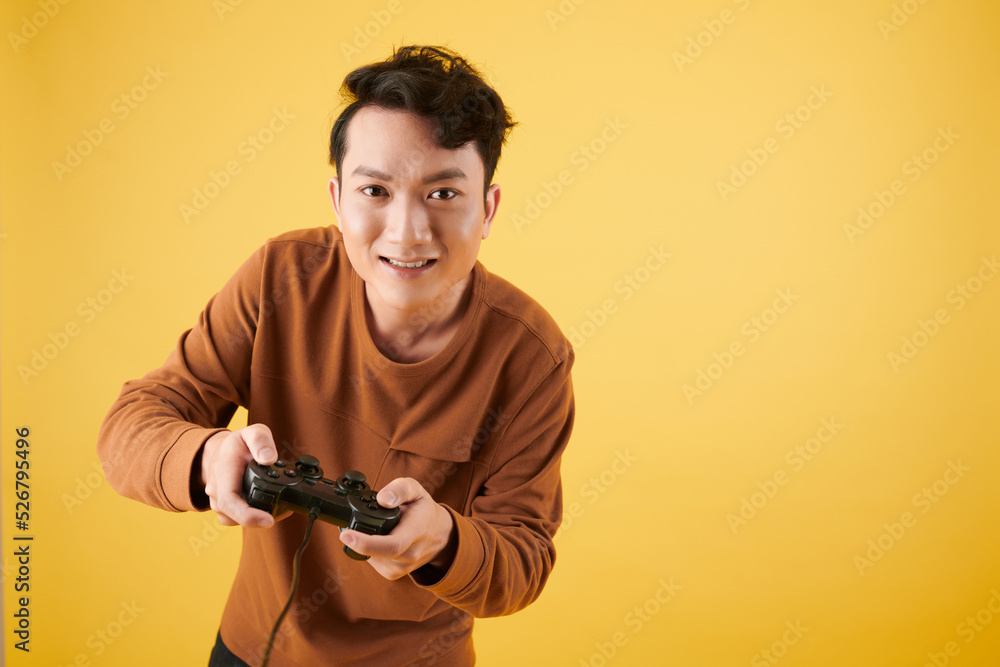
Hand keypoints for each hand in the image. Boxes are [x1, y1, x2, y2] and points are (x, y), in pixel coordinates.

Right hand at [200, 424, 278, 526]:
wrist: (221, 452)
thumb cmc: (238, 444)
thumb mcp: (251, 432)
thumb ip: (261, 440)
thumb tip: (269, 458)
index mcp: (223, 471)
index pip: (229, 500)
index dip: (247, 515)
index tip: (268, 520)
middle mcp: (216, 490)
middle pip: (234, 515)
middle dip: (259, 519)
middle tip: (285, 511)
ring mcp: (218, 501)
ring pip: (236, 519)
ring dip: (258, 518)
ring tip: (280, 507)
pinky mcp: (225, 508)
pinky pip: (237, 518)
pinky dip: (254, 517)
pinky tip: (270, 509)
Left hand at [339, 478, 457, 580]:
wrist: (439, 535)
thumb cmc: (424, 511)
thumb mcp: (417, 490)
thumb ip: (400, 489)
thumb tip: (382, 498)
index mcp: (416, 532)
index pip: (391, 545)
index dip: (365, 543)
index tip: (345, 535)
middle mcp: (410, 554)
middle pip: (375, 554)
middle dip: (356, 540)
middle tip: (347, 527)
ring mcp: (401, 568)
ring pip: (369, 557)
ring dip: (363, 543)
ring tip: (372, 527)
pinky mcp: (392, 574)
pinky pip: (371, 561)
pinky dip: (367, 549)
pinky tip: (377, 538)